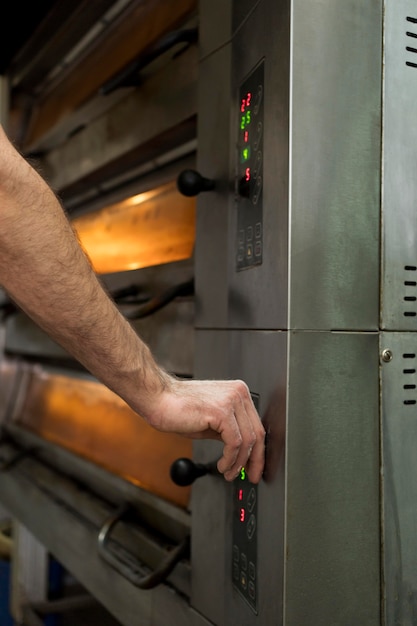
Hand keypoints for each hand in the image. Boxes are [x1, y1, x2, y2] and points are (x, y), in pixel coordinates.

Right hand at [144, 377, 264, 483]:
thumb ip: (229, 431)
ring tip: (229, 472)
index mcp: (238, 392)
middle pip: (257, 433)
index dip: (258, 450)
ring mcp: (231, 400)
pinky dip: (230, 459)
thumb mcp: (212, 421)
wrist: (159, 399)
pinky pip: (234, 442)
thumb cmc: (179, 408)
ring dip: (239, 463)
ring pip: (247, 440)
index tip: (255, 466)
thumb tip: (242, 452)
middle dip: (255, 460)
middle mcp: (238, 393)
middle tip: (251, 476)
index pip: (257, 425)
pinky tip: (222, 465)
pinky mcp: (221, 411)